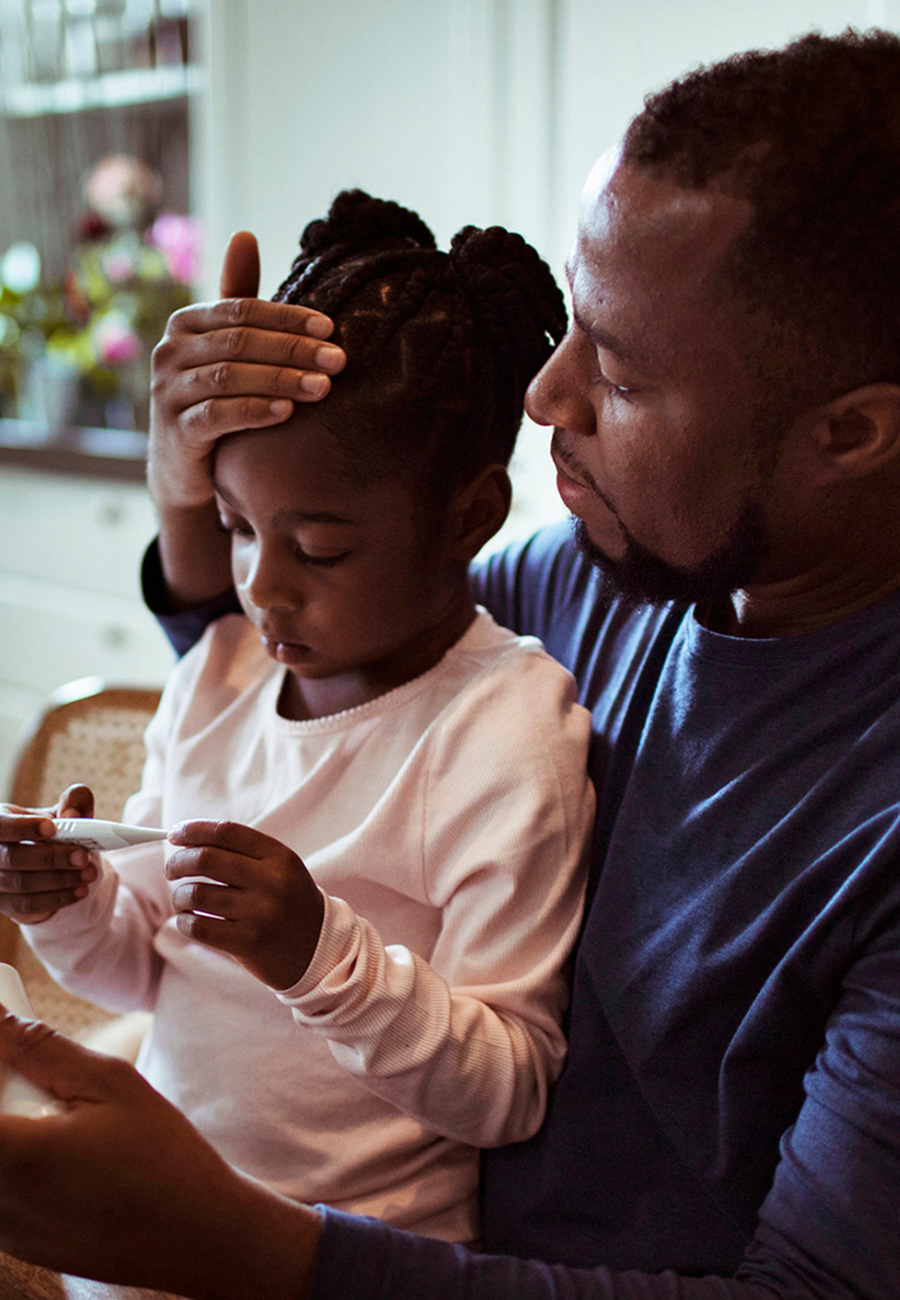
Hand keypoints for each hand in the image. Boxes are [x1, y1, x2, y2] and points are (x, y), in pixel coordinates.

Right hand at [0, 785, 97, 924]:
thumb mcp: (68, 810)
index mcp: (1, 820)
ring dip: (60, 879)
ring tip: (89, 874)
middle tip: (83, 857)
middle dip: (52, 857)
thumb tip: (73, 815)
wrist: (55, 861)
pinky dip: (58, 898)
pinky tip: (80, 890)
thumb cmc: (57, 829)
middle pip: (13, 857)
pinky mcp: (7, 904)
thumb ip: (75, 802)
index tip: (52, 828)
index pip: (1, 825)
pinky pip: (28, 904)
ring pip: (22, 883)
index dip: (23, 827)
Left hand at [0, 1010, 319, 1297]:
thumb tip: (0, 1019)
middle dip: (7, 1095)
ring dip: (15, 1125)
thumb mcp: (111, 1084)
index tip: (13, 1052)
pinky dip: (20, 1161)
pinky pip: (2, 1189)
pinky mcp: (17, 1246)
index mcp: (13, 1155)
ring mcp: (2, 1231)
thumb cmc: (163, 1157)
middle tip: (42, 1083)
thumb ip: (41, 1049)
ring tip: (60, 1118)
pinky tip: (67, 1155)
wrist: (197, 1236)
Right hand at [148, 230, 345, 513]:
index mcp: (186, 323)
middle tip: (338, 360)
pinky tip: (286, 413)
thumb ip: (237, 298)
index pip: (241, 311)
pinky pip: (217, 414)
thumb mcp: (225, 348)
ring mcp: (168, 391)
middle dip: (294, 349)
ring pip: (230, 376)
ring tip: (323, 388)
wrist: (185, 467)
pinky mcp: (175, 431)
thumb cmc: (213, 397)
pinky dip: (254, 410)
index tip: (331, 328)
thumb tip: (245, 233)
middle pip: (239, 342)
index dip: (288, 317)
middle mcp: (169, 351)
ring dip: (281, 379)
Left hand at [167, 820, 325, 989]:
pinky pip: (198, 927)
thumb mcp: (280, 869)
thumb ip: (242, 853)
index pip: (227, 832)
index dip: (194, 830)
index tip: (174, 834)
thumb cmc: (289, 903)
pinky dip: (184, 922)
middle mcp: (272, 882)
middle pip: (206, 859)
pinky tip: (189, 920)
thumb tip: (187, 840)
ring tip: (182, 899)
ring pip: (196, 894)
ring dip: (179, 895)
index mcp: (279, 857)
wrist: (318, 949)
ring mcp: (261, 913)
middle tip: (171, 869)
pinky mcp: (249, 943)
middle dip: (178, 862)